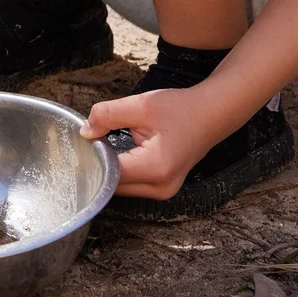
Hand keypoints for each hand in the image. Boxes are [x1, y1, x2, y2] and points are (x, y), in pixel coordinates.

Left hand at [79, 86, 231, 198]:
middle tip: (91, 139)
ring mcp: (163, 191)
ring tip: (105, 143)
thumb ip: (107, 116)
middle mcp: (160, 187)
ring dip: (110, 167)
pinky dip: (121, 169)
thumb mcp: (140, 105)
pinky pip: (132, 183)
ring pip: (121, 186)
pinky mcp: (163, 188)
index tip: (85, 139)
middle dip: (99, 162)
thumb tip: (85, 131)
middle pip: (113, 183)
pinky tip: (117, 152)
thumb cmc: (181, 109)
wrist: (212, 114)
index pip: (109, 172)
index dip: (93, 155)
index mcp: (155, 168)